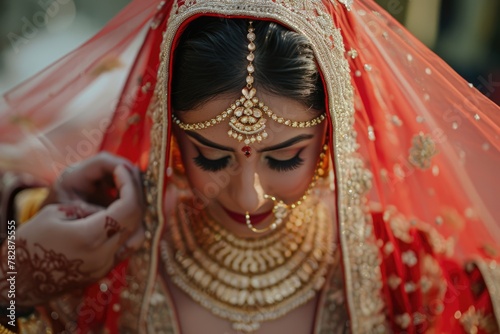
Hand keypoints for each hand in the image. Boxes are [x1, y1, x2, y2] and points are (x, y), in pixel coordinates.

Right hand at [0, 162, 144, 306]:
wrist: (17, 280)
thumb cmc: (28, 242)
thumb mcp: (53, 213)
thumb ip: (87, 207)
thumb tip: (111, 204)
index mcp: (89, 236)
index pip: (128, 208)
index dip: (129, 185)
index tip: (121, 169)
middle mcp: (103, 255)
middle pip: (137, 220)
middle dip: (136, 194)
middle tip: (127, 177)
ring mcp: (105, 266)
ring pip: (138, 236)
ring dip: (136, 213)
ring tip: (125, 194)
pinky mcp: (103, 272)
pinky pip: (127, 246)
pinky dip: (128, 227)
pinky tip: (117, 213)